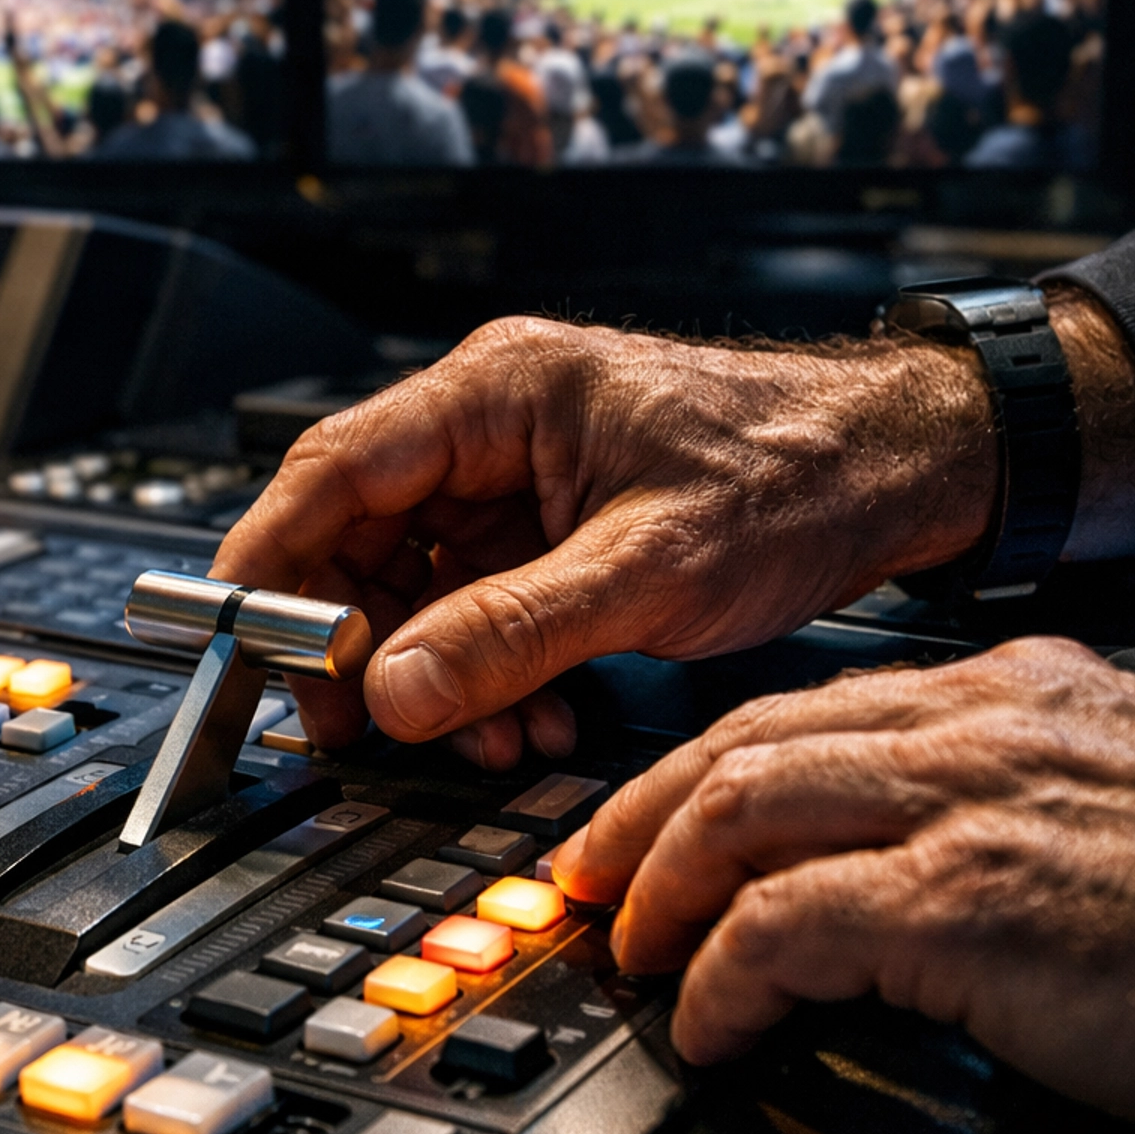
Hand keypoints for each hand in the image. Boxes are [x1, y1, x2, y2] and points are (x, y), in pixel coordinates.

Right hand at [215, 316, 996, 768]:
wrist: (898, 472)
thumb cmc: (794, 475)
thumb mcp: (647, 570)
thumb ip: (509, 632)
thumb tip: (390, 688)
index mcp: (498, 393)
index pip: (333, 470)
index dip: (269, 560)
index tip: (236, 643)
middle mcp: (491, 424)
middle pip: (358, 533)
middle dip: (352, 641)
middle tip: (353, 729)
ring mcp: (518, 477)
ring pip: (413, 581)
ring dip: (428, 672)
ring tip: (476, 740)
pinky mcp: (550, 525)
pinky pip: (474, 602)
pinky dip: (483, 671)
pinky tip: (524, 719)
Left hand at [551, 639, 1134, 1117]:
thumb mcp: (1100, 804)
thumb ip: (999, 794)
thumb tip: (892, 852)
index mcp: (1007, 692)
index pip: (806, 708)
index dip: (698, 766)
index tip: (640, 819)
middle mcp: (978, 725)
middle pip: (745, 743)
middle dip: (639, 815)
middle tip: (585, 883)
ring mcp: (970, 806)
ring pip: (741, 811)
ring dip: (661, 890)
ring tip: (633, 954)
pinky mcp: (969, 903)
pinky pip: (784, 926)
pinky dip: (722, 977)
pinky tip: (708, 1026)